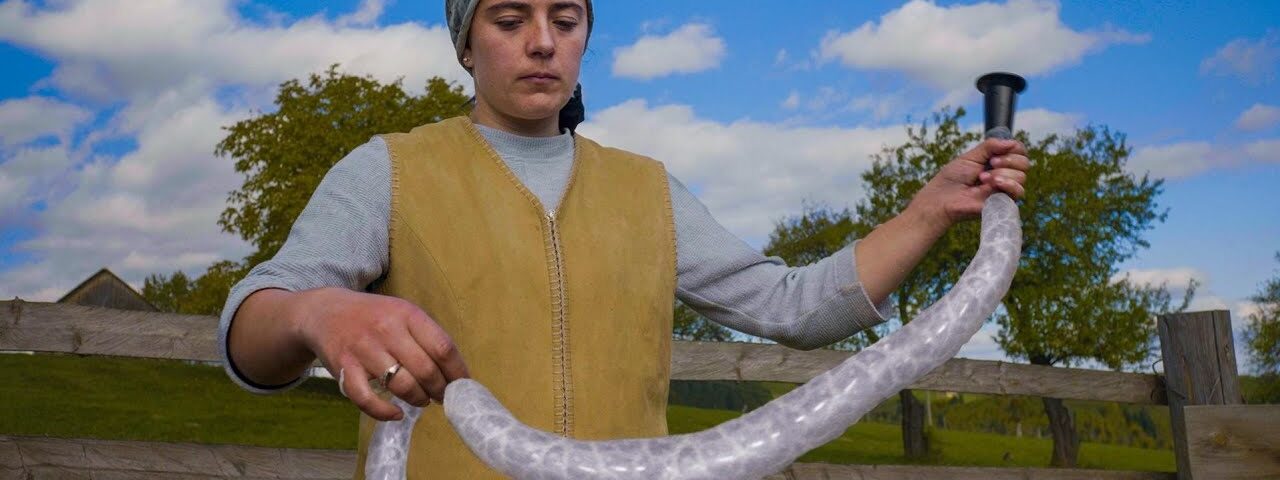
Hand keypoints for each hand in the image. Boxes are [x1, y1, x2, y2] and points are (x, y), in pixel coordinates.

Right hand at [289, 288, 469, 420]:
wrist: (325, 312)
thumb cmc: (374, 316)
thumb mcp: (402, 313)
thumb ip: (426, 337)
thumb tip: (455, 372)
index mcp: (407, 314)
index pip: (443, 347)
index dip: (457, 371)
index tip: (463, 386)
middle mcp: (387, 329)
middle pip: (425, 369)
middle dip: (440, 390)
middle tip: (442, 397)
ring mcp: (364, 348)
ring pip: (401, 385)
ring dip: (418, 399)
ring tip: (422, 400)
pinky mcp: (343, 367)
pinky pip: (366, 398)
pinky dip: (384, 412)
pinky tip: (396, 414)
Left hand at [908, 137, 1029, 227]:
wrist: (941, 199)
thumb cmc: (952, 179)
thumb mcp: (970, 156)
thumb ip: (990, 146)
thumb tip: (1011, 142)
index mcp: (997, 162)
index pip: (1019, 152)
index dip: (1014, 148)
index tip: (997, 151)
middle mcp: (1004, 175)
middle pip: (1024, 163)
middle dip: (1008, 160)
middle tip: (990, 163)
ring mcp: (1004, 190)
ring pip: (1021, 177)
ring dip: (1002, 173)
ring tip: (982, 178)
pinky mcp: (1004, 203)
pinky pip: (1019, 192)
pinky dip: (1008, 184)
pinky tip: (992, 183)